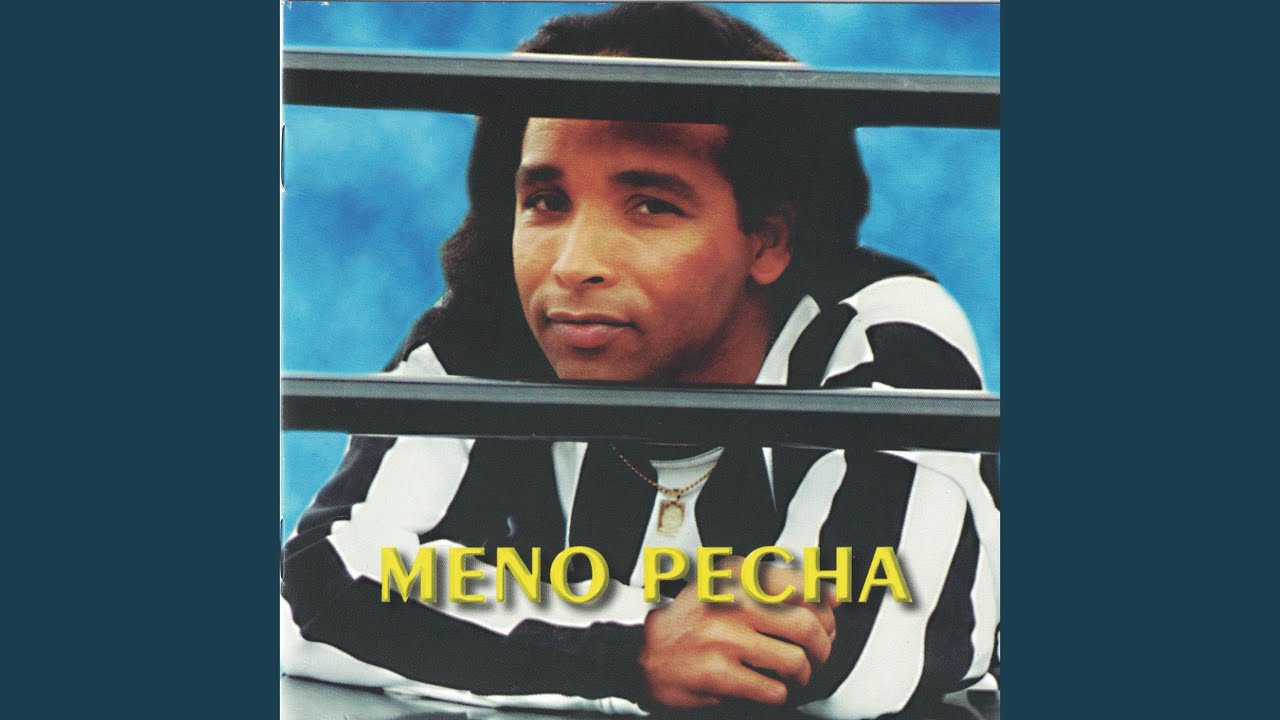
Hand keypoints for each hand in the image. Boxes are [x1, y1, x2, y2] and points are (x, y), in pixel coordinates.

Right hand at [638, 555, 837, 708]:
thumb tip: (830, 597)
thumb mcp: (726, 585)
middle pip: (806, 625)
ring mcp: (724, 639)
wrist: (645, 655)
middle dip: (823, 647)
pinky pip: (773, 689)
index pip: (802, 586)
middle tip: (819, 653)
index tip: (830, 619)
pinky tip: (772, 687)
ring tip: (796, 675)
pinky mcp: (719, 673)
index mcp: (736, 576)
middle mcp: (730, 603)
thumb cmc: (690, 623)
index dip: (826, 608)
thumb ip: (774, 584)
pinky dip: (780, 694)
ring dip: (803, 674)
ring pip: (794, 660)